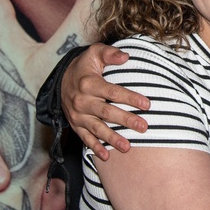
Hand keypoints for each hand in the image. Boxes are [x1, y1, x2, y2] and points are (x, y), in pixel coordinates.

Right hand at [62, 43, 150, 160]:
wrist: (62, 79)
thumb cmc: (86, 65)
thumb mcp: (95, 52)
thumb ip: (110, 53)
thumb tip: (126, 57)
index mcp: (89, 83)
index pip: (112, 92)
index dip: (130, 98)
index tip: (147, 104)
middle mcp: (82, 100)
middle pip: (106, 113)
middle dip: (126, 120)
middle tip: (143, 127)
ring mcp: (78, 114)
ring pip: (97, 128)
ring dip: (112, 138)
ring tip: (128, 147)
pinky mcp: (75, 124)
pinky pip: (85, 138)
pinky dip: (95, 147)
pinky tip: (106, 156)